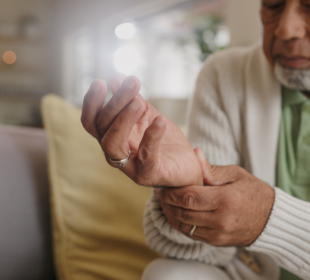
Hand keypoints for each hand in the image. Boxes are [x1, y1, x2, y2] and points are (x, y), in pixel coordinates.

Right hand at [81, 73, 202, 186]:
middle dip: (115, 102)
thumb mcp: (149, 116)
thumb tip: (116, 77)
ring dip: (123, 119)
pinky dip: (151, 136)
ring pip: (112, 143)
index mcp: (113, 137)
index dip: (92, 102)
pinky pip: (146, 155)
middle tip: (131, 83)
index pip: (92, 121)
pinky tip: (159, 120)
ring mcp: (130, 166)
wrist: (188, 167)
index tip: (102, 82)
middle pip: (102, 127)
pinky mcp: (149, 174)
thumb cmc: (166, 142)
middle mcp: (116, 153)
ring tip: (139, 102)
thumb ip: (134, 99)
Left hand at [156, 148, 274, 246]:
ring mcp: (218, 234)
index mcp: (225, 199)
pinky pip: (191, 234)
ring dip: (170, 214)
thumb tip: (194, 153)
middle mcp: (220, 220)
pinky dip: (180, 223)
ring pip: (183, 226)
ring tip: (165, 202)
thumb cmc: (253, 192)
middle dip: (166, 202)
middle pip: (182, 212)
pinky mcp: (216, 242)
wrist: (270, 219)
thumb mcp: (236, 174)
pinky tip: (176, 212)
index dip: (171, 192)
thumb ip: (212, 169)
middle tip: (159, 192)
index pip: (189, 197)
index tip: (162, 185)